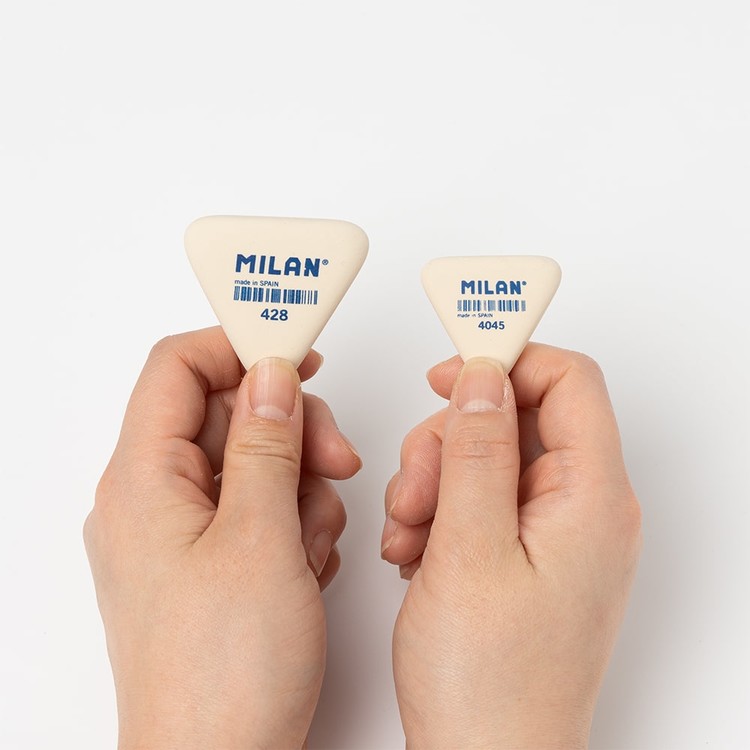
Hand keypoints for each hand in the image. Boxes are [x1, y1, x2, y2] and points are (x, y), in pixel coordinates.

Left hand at [84, 328, 360, 749]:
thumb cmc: (225, 673)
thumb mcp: (260, 538)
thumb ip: (268, 443)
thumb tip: (273, 374)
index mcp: (144, 480)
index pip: (179, 368)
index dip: (240, 348)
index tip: (300, 353)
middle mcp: (154, 500)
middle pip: (228, 414)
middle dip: (290, 429)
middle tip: (335, 460)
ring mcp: (183, 533)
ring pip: (253, 462)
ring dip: (299, 486)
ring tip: (313, 540)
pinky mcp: (210, 562)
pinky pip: (257, 508)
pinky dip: (292, 523)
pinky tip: (305, 565)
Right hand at [382, 346, 640, 747]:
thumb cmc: (489, 683)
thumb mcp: (469, 548)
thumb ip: (477, 450)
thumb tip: (484, 377)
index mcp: (592, 498)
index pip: (567, 380)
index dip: (507, 362)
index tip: (447, 372)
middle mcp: (583, 509)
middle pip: (515, 417)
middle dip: (450, 440)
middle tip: (415, 490)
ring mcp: (552, 533)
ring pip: (486, 456)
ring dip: (434, 481)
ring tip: (408, 534)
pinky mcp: (523, 554)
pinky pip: (478, 498)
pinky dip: (438, 511)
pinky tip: (416, 551)